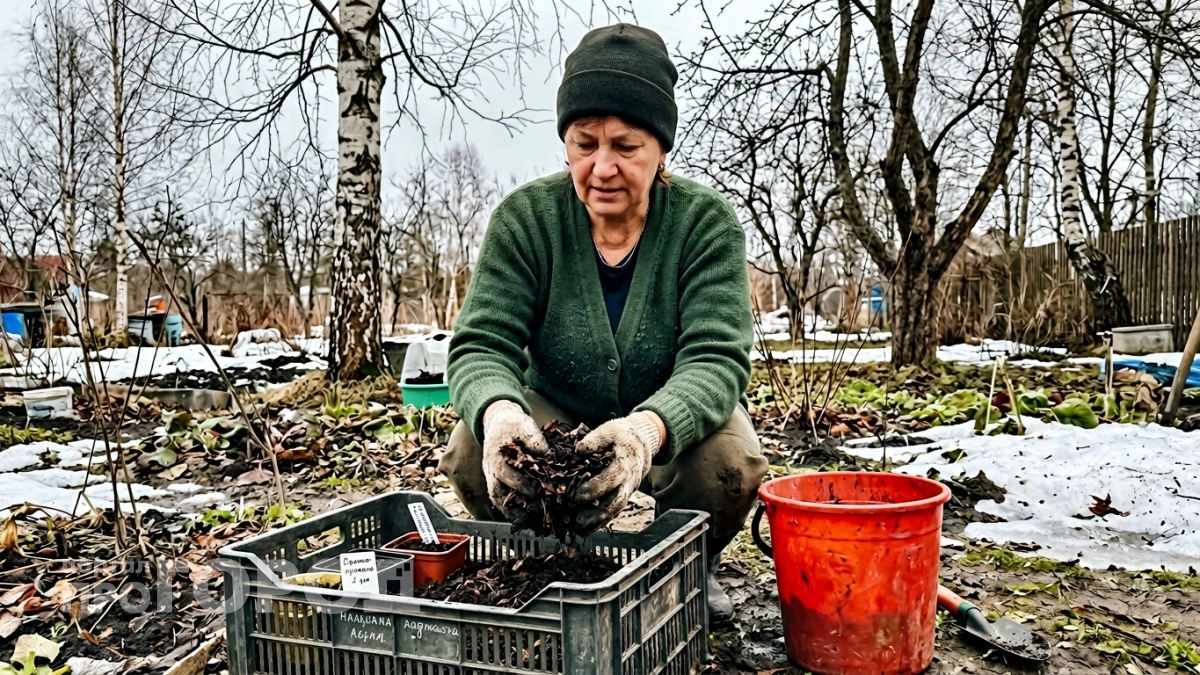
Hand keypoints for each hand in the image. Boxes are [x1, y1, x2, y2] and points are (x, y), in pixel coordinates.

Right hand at [481, 400, 547, 514]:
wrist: (499, 421)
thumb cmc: (514, 425)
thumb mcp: (527, 427)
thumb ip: (537, 443)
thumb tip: (549, 458)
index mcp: (497, 456)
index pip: (506, 474)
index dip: (521, 485)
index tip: (537, 492)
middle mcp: (490, 469)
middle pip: (497, 492)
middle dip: (516, 504)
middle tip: (535, 511)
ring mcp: (490, 477)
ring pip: (496, 499)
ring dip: (510, 512)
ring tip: (529, 521)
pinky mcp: (495, 481)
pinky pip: (498, 499)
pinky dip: (509, 510)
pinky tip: (524, 516)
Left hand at [571, 411, 662, 530]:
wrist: (642, 443)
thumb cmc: (623, 436)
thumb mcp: (610, 429)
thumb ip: (596, 438)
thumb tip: (580, 449)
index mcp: (626, 462)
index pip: (612, 477)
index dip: (596, 488)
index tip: (578, 495)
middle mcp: (630, 480)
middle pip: (617, 500)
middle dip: (597, 512)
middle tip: (578, 519)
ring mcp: (628, 490)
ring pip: (616, 509)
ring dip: (598, 520)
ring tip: (579, 527)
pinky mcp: (624, 495)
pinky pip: (614, 511)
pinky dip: (601, 521)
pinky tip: (586, 527)